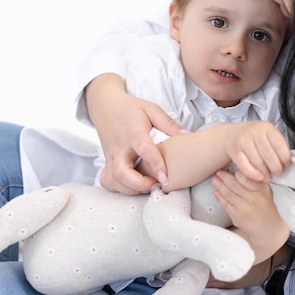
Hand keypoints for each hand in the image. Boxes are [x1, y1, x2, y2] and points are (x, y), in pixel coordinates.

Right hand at [85, 74, 181, 193]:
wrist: (106, 105)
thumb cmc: (131, 109)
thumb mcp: (151, 110)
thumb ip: (169, 124)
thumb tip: (188, 136)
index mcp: (133, 132)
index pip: (144, 149)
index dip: (155, 164)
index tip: (165, 178)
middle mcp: (119, 147)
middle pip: (121, 172)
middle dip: (139, 184)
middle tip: (156, 185)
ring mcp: (110, 156)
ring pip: (113, 180)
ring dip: (131, 189)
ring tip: (148, 186)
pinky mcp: (106, 162)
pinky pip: (106, 181)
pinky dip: (118, 188)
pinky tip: (131, 185)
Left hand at [212, 169, 288, 262]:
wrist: (268, 228)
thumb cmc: (265, 206)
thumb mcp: (265, 191)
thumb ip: (254, 181)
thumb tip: (238, 170)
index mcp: (262, 190)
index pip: (245, 177)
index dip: (235, 172)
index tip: (230, 169)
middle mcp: (254, 198)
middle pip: (234, 184)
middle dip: (224, 177)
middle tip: (218, 172)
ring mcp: (245, 208)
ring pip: (228, 194)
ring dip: (219, 186)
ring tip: (214, 180)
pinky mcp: (238, 217)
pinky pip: (226, 204)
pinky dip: (220, 197)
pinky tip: (216, 192)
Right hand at [223, 121, 290, 181]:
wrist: (230, 134)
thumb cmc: (251, 137)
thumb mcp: (266, 135)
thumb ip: (276, 145)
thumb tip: (287, 162)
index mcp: (266, 127)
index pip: (280, 145)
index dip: (285, 158)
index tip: (286, 165)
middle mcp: (255, 132)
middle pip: (269, 155)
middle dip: (276, 168)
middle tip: (277, 173)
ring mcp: (243, 140)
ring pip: (258, 162)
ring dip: (265, 173)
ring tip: (268, 177)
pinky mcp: (234, 150)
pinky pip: (245, 166)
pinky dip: (254, 174)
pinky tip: (259, 177)